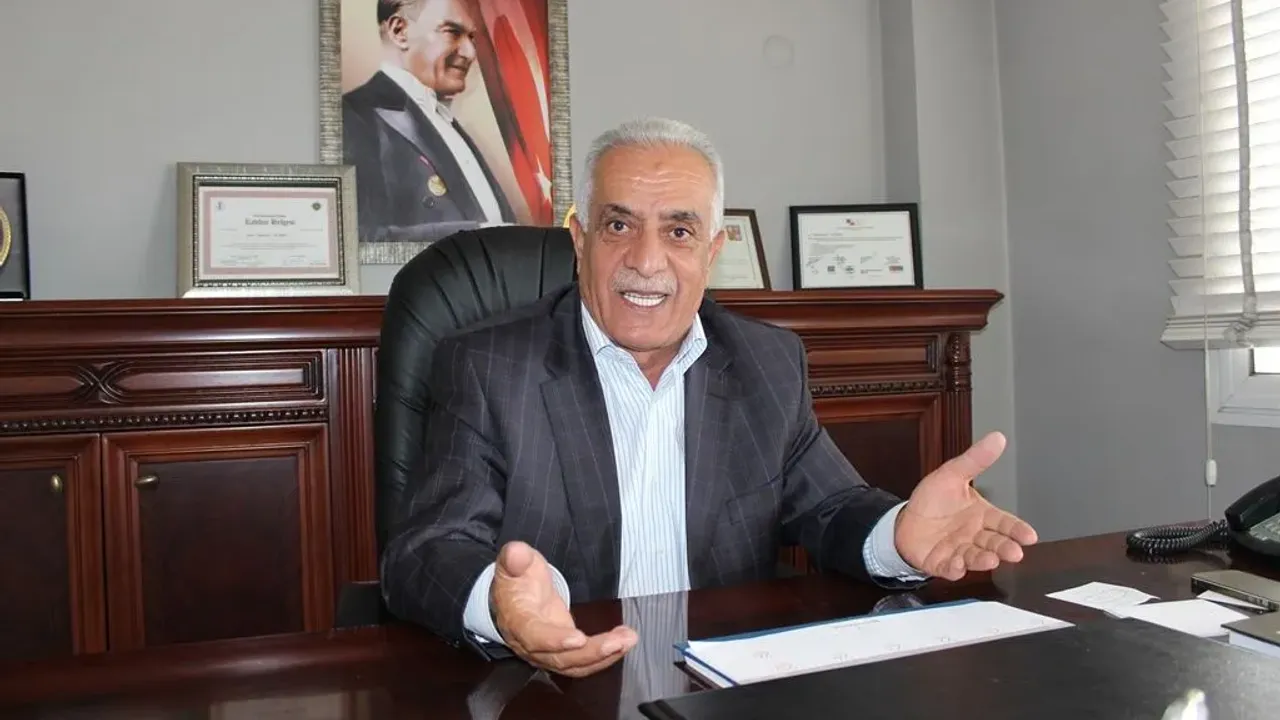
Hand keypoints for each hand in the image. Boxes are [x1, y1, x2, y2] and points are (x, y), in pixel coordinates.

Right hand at [491, 541, 636, 676]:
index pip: (534, 637)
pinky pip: (584, 662)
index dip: (555, 640)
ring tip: (628, 640)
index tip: (579, 639)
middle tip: (618, 642)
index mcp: (518, 622)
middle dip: (591, 652)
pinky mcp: (564, 653)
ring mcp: (548, 653)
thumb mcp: (513, 564)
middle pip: (561, 658)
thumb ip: (515, 558)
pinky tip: (623, 642)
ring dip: (604, 656)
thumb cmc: (516, 582)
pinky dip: (606, 656)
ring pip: (576, 664)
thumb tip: (516, 552)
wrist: (513, 601)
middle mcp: (532, 645)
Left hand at [894, 431, 1037, 580]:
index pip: (1005, 522)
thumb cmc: (933, 500)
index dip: (1017, 530)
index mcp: (982, 515)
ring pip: (975, 557)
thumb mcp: (952, 474)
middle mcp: (974, 535)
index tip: (1029, 536)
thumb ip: (976, 460)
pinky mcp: (941, 563)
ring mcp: (959, 550)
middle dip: (1005, 548)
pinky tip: (958, 566)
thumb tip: (998, 438)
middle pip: (994, 542)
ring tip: (990, 560)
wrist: (906, 520)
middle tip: (1014, 552)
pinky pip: (950, 568)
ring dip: (983, 560)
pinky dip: (955, 569)